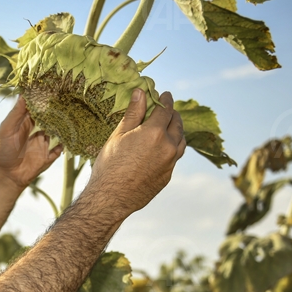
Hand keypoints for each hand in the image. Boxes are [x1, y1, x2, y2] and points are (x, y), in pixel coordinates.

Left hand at [0, 97, 62, 188]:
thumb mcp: (7, 129)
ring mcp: (43, 144)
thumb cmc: (3, 151)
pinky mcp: (48, 156)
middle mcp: (37, 131)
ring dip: (63, 126)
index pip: (37, 108)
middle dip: (57, 111)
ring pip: (57, 132)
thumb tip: (23, 93)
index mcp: (26, 123)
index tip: (53, 88)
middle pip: (50, 118)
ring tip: (72, 116)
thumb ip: (16, 113)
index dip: (44, 99)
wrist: (6, 175)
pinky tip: (68, 139)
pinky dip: (64, 145)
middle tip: (67, 99)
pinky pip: (59, 149)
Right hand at [88, 89, 185, 217]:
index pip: (166, 109)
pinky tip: (162, 148)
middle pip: (177, 123)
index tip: (164, 95)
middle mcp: (168, 146)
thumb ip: (133, 113)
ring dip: (176, 130)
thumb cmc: (109, 166)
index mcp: (154, 132)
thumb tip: (141, 92)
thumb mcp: (118, 136)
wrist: (110, 199)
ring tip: (168, 127)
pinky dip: (172, 147)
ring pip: (181, 140)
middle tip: (166, 109)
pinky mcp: (168, 175)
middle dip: (173, 114)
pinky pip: (175, 156)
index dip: (165, 100)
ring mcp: (170, 162)